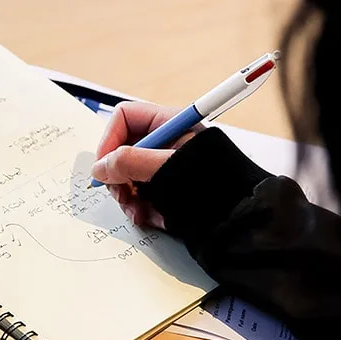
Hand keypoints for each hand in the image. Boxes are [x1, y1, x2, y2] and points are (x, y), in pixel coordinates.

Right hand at [91, 101, 203, 227]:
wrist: (240, 219)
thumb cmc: (213, 185)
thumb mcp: (166, 168)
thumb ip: (128, 163)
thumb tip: (100, 167)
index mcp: (170, 124)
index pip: (125, 117)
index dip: (110, 140)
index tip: (105, 167)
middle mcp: (166, 143)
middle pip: (123, 151)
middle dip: (119, 177)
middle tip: (121, 196)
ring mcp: (166, 168)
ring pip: (130, 177)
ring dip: (130, 198)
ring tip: (140, 213)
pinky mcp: (168, 190)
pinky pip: (143, 196)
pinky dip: (144, 209)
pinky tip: (155, 218)